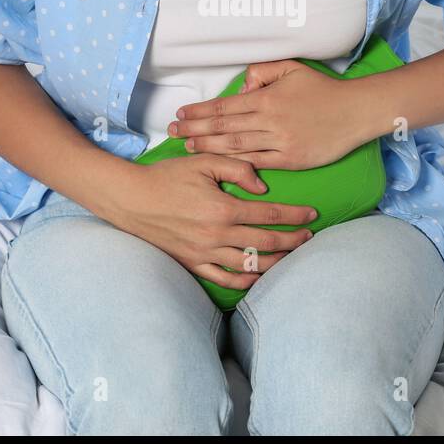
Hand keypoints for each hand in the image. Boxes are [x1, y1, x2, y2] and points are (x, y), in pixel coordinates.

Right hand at [104, 155, 317, 289]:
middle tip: (309, 237)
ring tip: (291, 256)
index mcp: (222, 208)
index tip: (312, 214)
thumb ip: (237, 168)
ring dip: (276, 262)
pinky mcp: (193, 263)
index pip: (269, 215)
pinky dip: (245, 281)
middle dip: (293, 241)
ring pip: (250, 265)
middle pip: (266, 242)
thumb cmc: (167, 177)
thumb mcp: (203, 162)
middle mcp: (217, 235)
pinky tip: (259, 276)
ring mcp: (205, 253)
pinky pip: (225, 279)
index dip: (295, 216)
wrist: (131, 199)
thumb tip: (262, 188)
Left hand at [167, 60, 369, 170]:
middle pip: (224, 128)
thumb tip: (242, 86)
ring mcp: (280, 142)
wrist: (355, 111)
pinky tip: (219, 165)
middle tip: (172, 133)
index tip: (180, 114)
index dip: (199, 112)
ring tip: (188, 147)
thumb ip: (263, 72)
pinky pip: (259, 163)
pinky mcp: (292, 160)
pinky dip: (237, 165)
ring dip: (209, 148)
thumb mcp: (292, 69)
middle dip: (195, 130)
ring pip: (236, 147)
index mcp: (267, 98)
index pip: (224, 106)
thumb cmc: (323, 89)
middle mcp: (270, 121)